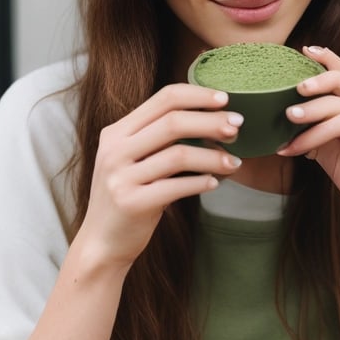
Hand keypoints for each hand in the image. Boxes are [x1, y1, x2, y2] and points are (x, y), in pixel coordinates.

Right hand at [77, 84, 242, 268]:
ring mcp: (120, 177)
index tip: (225, 100)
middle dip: (211, 122)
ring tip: (234, 163)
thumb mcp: (132, 161)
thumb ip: (158, 139)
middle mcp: (114, 150)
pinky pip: (176, 187)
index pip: (163, 99)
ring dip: (213, 157)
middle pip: (173, 122)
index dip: (198, 96)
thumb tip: (213, 119)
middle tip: (237, 128)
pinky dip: (201, 182)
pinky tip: (215, 182)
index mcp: (116, 132)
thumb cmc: (128, 197)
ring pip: (178, 155)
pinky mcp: (132, 203)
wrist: (101, 243)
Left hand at [277, 46, 339, 225]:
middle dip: (313, 79)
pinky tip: (295, 149)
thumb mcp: (328, 146)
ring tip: (287, 119)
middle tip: (292, 88)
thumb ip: (312, 128)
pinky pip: (339, 125)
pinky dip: (313, 136)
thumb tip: (280, 122)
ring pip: (335, 102)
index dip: (325, 57)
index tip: (303, 50)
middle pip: (338, 78)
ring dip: (307, 111)